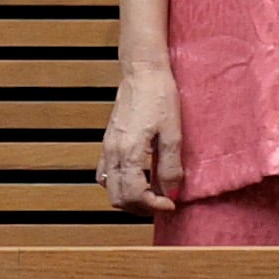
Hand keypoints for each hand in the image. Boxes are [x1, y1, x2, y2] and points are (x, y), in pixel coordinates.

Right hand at [97, 64, 184, 211]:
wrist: (143, 71)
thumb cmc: (160, 96)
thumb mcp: (173, 133)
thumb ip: (170, 166)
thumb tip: (171, 193)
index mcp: (129, 152)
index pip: (134, 195)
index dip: (154, 206)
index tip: (170, 203)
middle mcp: (113, 152)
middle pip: (118, 198)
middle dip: (140, 207)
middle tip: (161, 201)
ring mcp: (107, 147)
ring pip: (109, 188)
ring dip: (129, 197)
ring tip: (150, 193)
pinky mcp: (108, 141)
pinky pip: (105, 173)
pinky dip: (119, 184)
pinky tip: (136, 178)